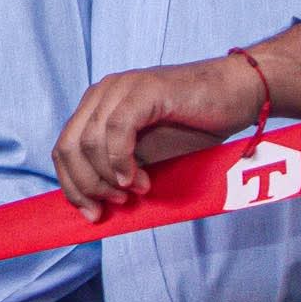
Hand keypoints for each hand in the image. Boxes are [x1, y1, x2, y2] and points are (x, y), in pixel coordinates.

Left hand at [53, 59, 260, 221]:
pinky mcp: (144, 89)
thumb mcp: (147, 154)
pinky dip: (120, 161)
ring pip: (89, 141)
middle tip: (115, 204)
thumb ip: (117, 169)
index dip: (72, 186)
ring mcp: (122, 88)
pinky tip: (138, 178)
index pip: (64, 149)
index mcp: (97, 106)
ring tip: (137, 189)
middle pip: (68, 147)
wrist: (236, 94)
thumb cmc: (195, 125)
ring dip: (108, 177)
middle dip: (86, 186)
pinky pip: (117, 129)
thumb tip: (93, 201)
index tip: (92, 214)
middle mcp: (103, 92)